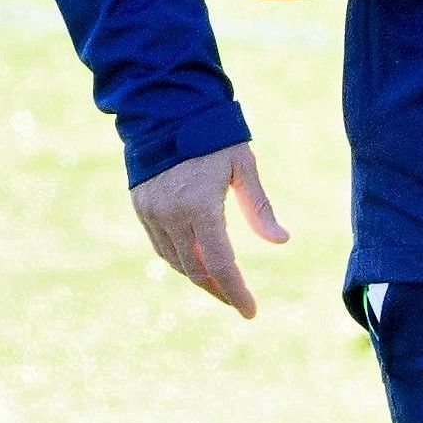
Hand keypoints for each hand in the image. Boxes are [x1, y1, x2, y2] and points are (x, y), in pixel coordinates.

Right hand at [130, 141, 288, 318]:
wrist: (167, 110)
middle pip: (197, 270)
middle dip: (219, 290)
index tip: (250, 312)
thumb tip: (282, 241)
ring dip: (199, 277)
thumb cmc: (214, 136)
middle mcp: (172, 215)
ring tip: (221, 285)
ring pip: (175, 262)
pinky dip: (180, 259)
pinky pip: (161, 245)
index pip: (221, 265)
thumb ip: (260, 207)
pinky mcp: (141, 207)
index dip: (236, 292)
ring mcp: (152, 213)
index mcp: (200, 207)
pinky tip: (197, 262)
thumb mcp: (243, 167)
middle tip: (238, 301)